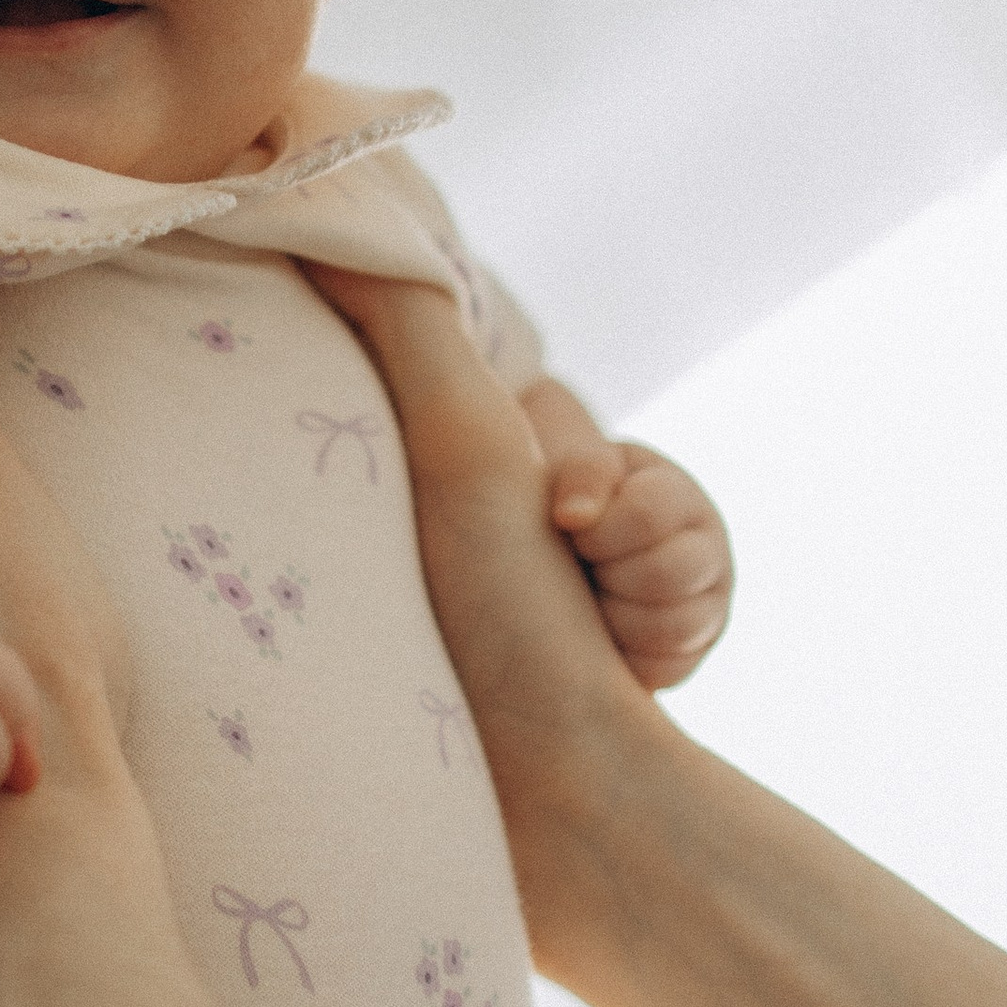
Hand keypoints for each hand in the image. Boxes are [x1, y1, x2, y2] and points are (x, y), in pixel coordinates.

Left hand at [304, 265, 652, 977]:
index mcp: (433, 496)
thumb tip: (308, 186)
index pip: (549, 409)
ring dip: (665, 567)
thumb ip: (406, 323)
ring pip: (674, 514)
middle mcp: (489, 541)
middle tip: (588, 570)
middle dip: (635, 513)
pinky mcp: (618, 647)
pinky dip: (683, 616)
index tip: (557, 513)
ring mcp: (559, 599)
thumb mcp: (443, 458)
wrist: (574, 820)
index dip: (572, 455)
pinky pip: (699, 577)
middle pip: (623, 455)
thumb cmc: (479, 640)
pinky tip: (646, 670)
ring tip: (617, 636)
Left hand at [546, 436, 732, 689]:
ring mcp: (705, 608)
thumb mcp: (576, 469)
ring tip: (591, 600)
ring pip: (669, 628)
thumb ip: (584, 472)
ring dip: (615, 617)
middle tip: (586, 568)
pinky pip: (661, 668)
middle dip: (609, 575)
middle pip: (665, 575)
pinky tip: (600, 633)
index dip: (598, 530)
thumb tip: (575, 516)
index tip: (572, 531)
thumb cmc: (573, 507)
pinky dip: (622, 657)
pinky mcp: (686, 656)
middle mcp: (706, 553)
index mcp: (678, 497)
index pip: (647, 514)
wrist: (570, 558)